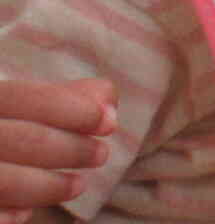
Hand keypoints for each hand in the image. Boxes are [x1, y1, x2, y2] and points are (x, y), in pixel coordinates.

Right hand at [0, 76, 114, 215]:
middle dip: (69, 149)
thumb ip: (60, 98)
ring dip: (47, 186)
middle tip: (101, 155)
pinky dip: (4, 214)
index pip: (22, 97)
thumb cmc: (0, 129)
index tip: (108, 122)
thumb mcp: (16, 108)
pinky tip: (25, 214)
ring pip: (4, 180)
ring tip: (78, 185)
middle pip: (20, 139)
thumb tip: (108, 101)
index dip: (68, 109)